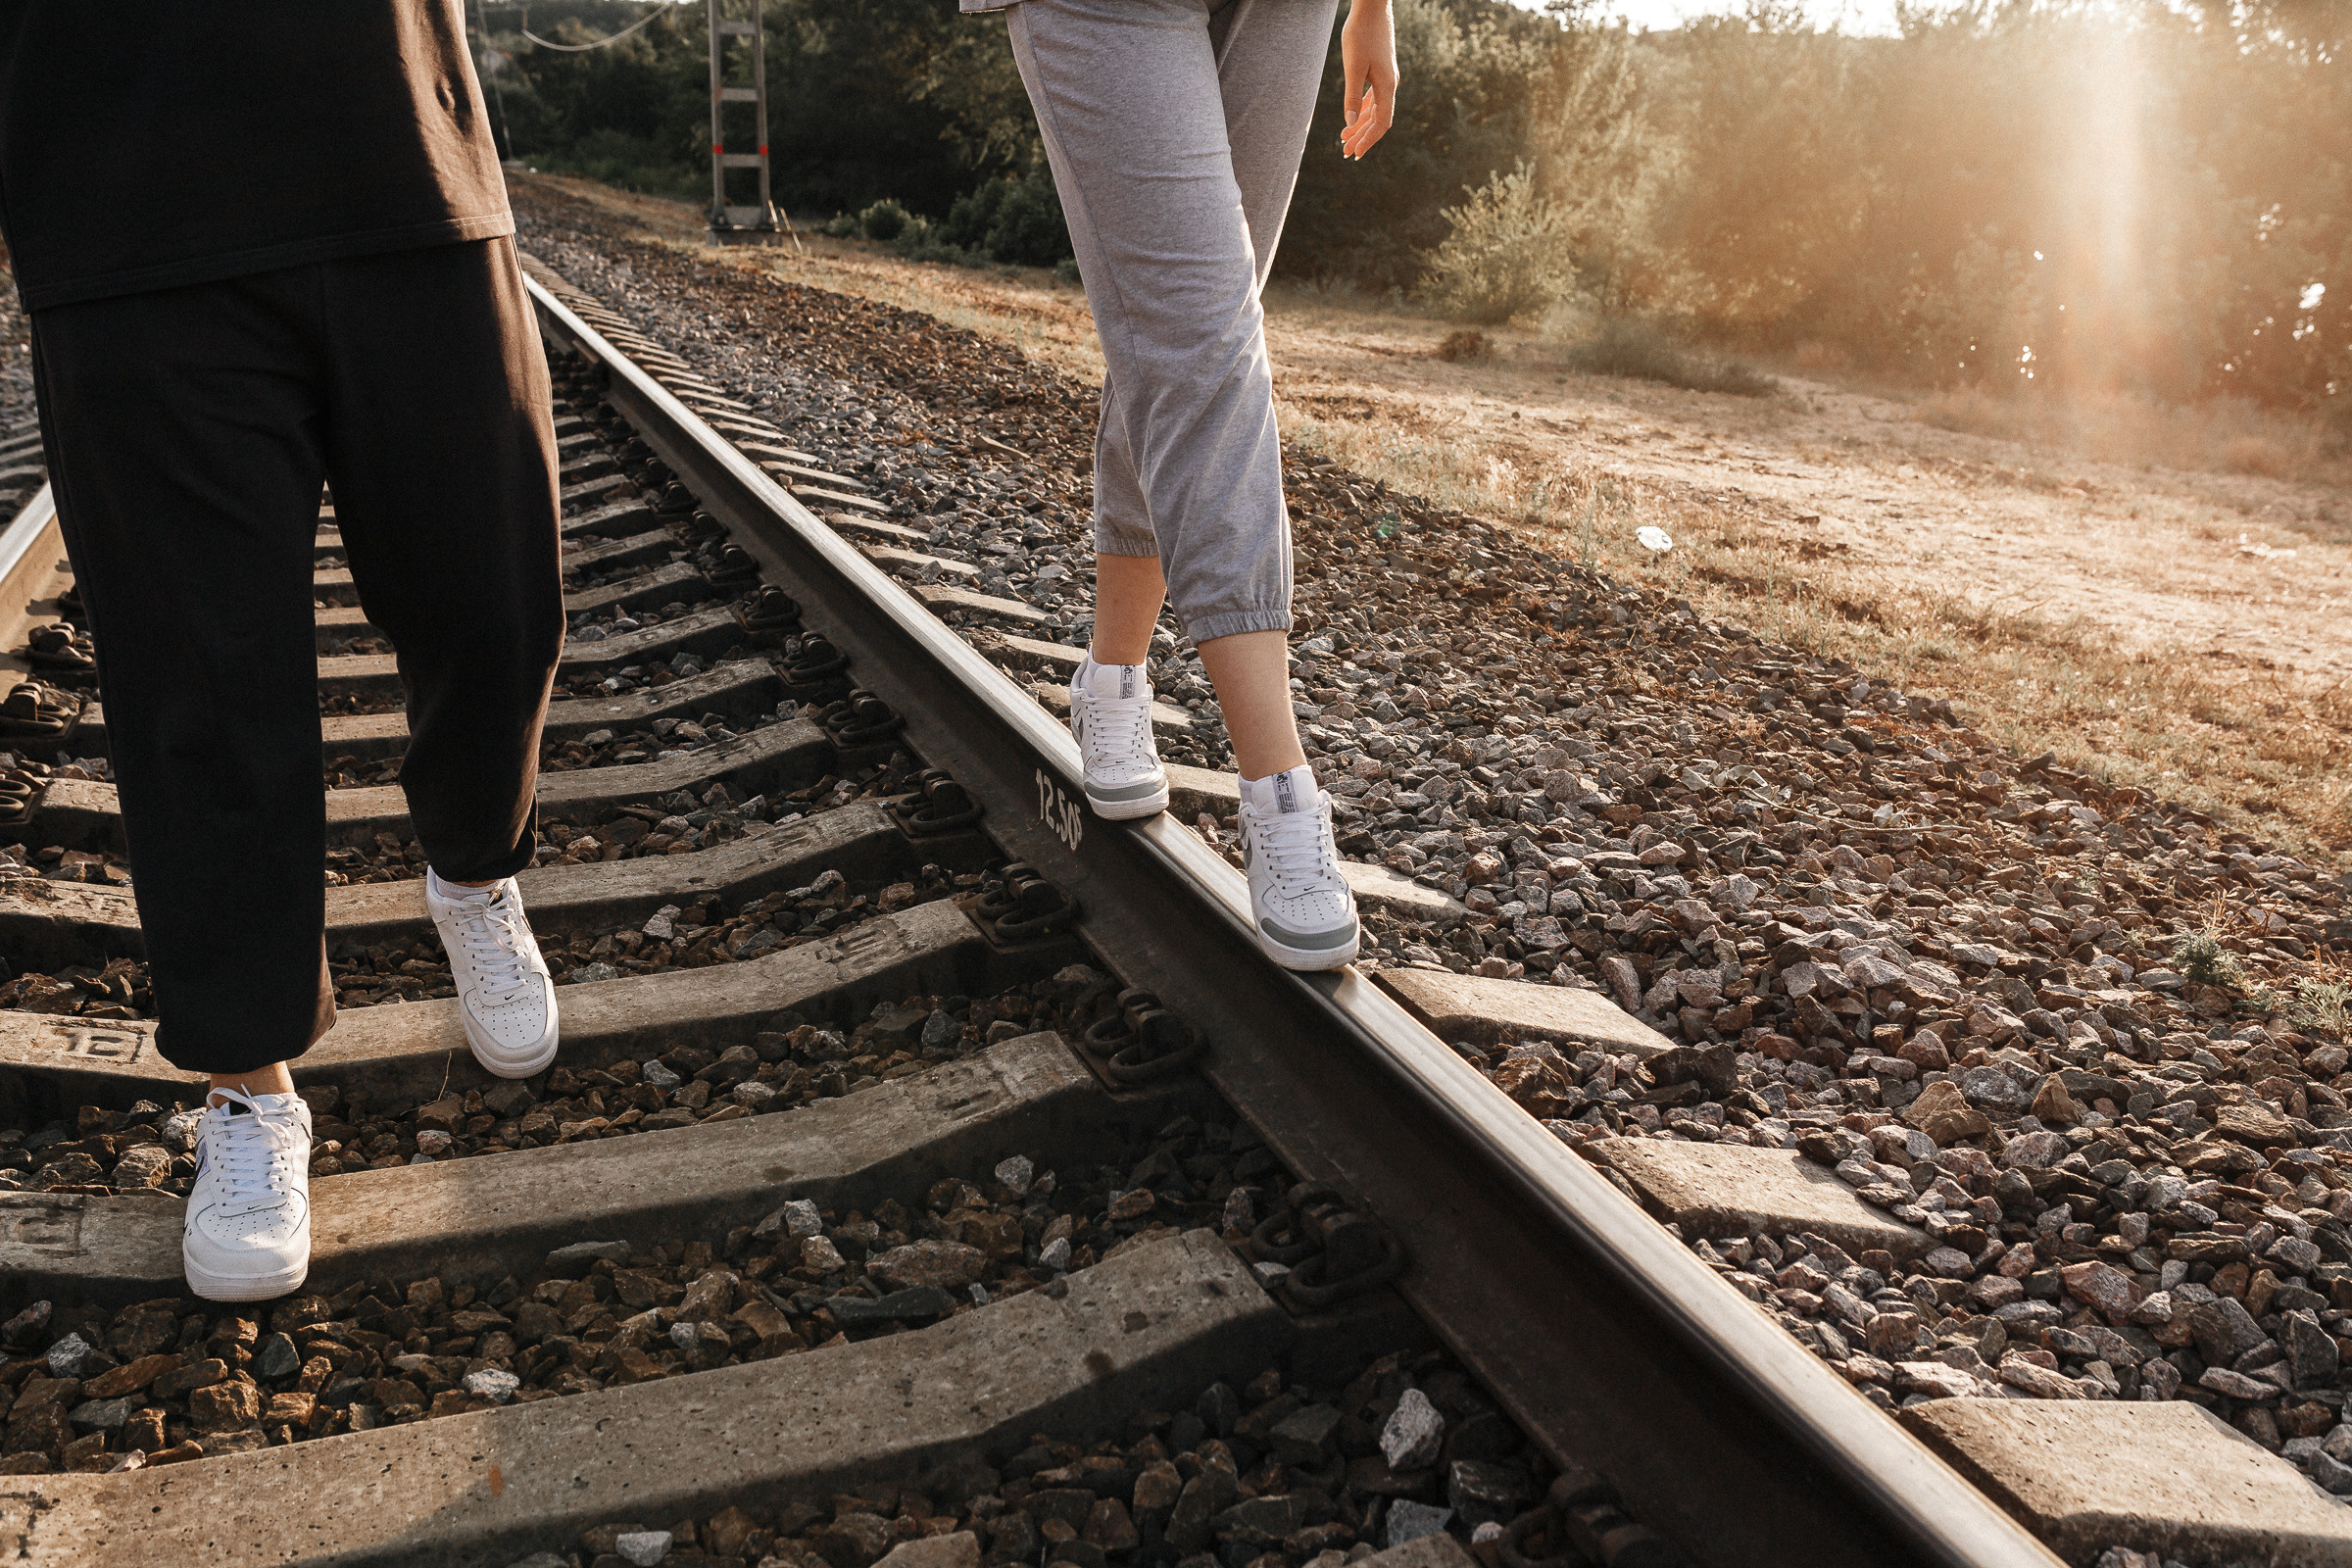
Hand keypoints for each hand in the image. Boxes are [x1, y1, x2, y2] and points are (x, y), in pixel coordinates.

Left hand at [1340, 0, 1396, 160]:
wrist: (1372, 7)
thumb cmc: (1361, 34)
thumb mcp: (1353, 66)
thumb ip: (1351, 96)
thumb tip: (1348, 123)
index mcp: (1387, 86)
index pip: (1381, 123)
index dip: (1368, 140)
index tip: (1355, 153)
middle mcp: (1390, 84)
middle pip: (1378, 119)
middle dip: (1361, 137)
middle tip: (1345, 153)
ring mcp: (1386, 77)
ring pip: (1374, 109)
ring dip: (1360, 125)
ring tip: (1344, 139)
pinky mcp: (1380, 70)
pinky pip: (1373, 97)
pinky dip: (1362, 109)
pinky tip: (1352, 117)